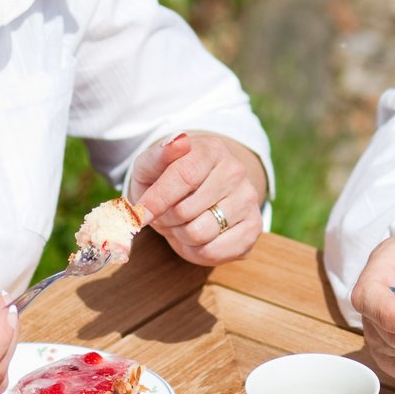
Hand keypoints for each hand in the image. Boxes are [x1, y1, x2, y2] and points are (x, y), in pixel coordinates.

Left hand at [129, 132, 267, 265]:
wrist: (193, 195)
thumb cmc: (166, 180)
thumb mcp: (150, 168)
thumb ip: (157, 156)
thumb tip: (178, 142)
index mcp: (211, 149)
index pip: (185, 176)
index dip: (158, 200)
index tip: (140, 214)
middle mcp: (235, 171)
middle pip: (186, 210)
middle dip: (166, 218)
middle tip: (166, 213)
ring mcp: (248, 199)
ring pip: (199, 233)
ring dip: (180, 235)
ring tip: (182, 223)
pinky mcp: (254, 227)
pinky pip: (214, 252)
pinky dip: (196, 251)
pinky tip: (198, 238)